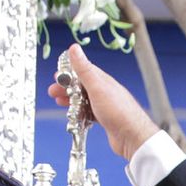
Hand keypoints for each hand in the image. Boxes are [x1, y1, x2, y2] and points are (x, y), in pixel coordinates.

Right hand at [46, 44, 159, 159]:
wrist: (132, 136)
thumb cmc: (119, 112)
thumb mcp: (97, 87)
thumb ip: (84, 69)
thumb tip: (74, 49)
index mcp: (103, 80)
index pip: (83, 70)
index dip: (68, 72)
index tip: (57, 75)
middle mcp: (104, 91)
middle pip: (81, 86)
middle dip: (66, 87)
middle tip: (53, 91)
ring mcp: (105, 105)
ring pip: (84, 99)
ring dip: (70, 100)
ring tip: (59, 102)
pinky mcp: (105, 119)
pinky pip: (88, 113)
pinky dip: (79, 112)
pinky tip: (74, 116)